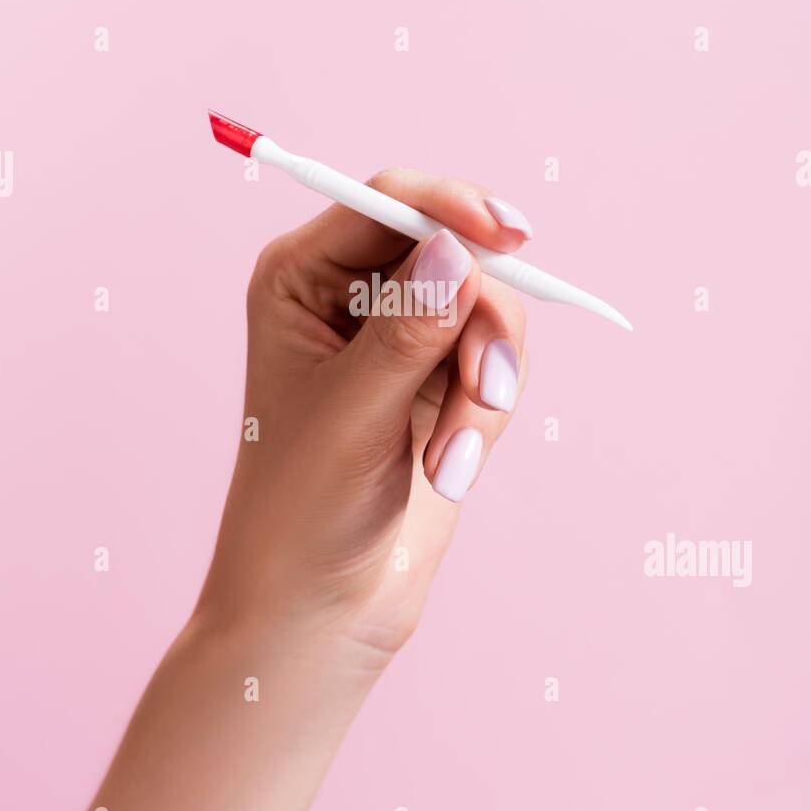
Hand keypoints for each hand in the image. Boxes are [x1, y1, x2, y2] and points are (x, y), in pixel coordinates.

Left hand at [200, 169, 528, 660]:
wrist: (319, 607)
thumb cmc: (303, 511)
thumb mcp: (353, 413)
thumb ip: (409, 330)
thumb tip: (458, 250)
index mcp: (301, 277)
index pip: (389, 203)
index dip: (453, 207)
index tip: (509, 235)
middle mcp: (350, 294)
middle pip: (456, 251)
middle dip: (478, 328)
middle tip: (481, 393)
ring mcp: (401, 338)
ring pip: (489, 312)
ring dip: (482, 388)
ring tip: (449, 461)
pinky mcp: (441, 381)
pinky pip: (499, 363)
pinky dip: (486, 417)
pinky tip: (451, 470)